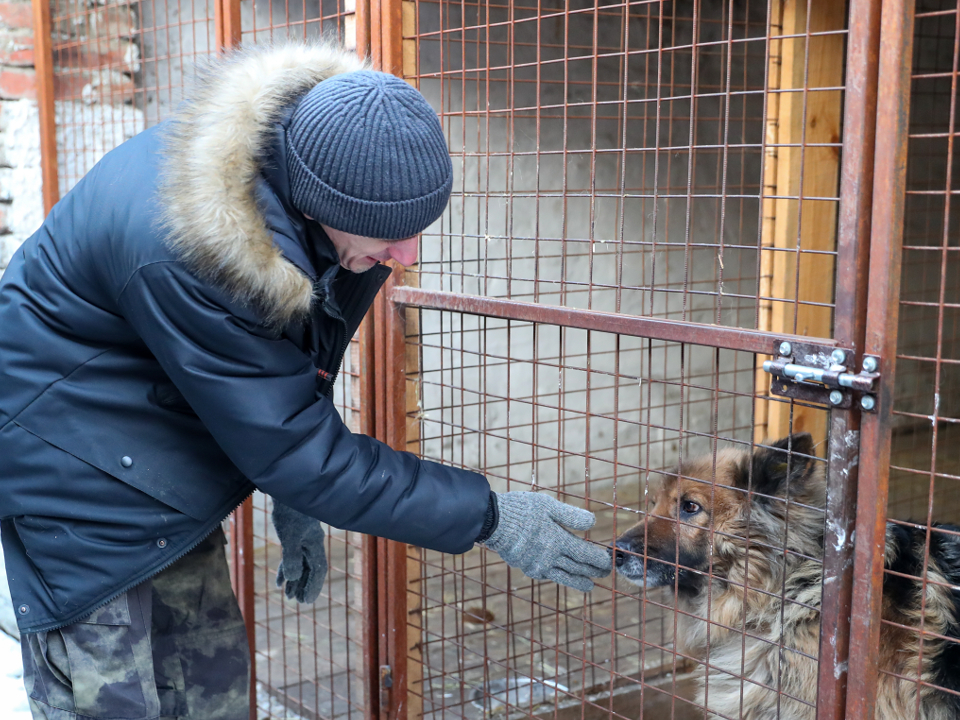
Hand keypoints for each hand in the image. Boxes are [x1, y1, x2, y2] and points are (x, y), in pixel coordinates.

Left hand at [271, 501, 327, 602]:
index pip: (318, 570)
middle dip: (304, 586)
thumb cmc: (289, 512)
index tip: (307, 601)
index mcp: (315, 544)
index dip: (313, 586)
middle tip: (297, 601)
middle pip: (310, 569)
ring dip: (295, 580)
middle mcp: (311, 543)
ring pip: (301, 564)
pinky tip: (279, 581)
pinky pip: (293, 557)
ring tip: (287, 595)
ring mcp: (303, 539)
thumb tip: (294, 578)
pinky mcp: (294, 535)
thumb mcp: (289, 536)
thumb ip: (292, 557)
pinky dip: (287, 569)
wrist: (286, 490)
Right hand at [481, 492, 610, 591]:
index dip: (599, 560)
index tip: (609, 561)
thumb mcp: (548, 505)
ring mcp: (538, 566)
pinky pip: (548, 575)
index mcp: (558, 540)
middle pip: (577, 568)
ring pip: (564, 577)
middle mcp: (550, 557)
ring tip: (589, 586)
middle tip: (604, 573)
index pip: (585, 555)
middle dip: (593, 571)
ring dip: (578, 581)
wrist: (492, 522)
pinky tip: (563, 576)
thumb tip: (593, 522)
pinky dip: (559, 577)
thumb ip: (571, 515)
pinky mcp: (527, 568)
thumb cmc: (521, 510)